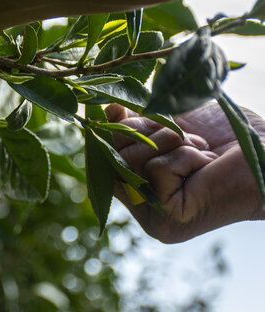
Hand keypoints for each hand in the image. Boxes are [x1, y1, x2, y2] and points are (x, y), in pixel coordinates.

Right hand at [105, 102, 264, 242]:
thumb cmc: (224, 137)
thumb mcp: (169, 124)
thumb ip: (135, 123)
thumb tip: (107, 111)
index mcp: (137, 181)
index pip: (105, 153)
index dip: (112, 128)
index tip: (120, 110)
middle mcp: (140, 202)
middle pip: (114, 154)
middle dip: (147, 131)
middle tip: (182, 135)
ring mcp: (151, 216)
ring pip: (132, 159)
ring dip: (170, 141)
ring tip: (200, 149)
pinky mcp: (167, 219)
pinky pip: (156, 170)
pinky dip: (184, 158)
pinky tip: (205, 165)